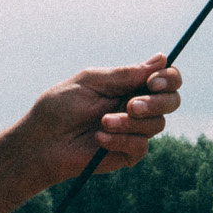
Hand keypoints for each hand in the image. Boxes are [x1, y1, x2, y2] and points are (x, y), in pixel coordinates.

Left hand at [21, 54, 181, 181]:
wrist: (41, 142)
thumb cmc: (60, 107)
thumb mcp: (91, 82)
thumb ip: (125, 74)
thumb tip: (162, 59)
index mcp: (129, 85)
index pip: (165, 78)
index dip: (169, 78)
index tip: (154, 81)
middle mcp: (136, 106)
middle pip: (171, 101)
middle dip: (156, 102)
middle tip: (131, 105)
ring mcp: (134, 130)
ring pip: (157, 124)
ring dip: (130, 122)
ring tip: (102, 122)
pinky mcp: (127, 153)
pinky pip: (141, 146)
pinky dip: (121, 139)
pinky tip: (99, 138)